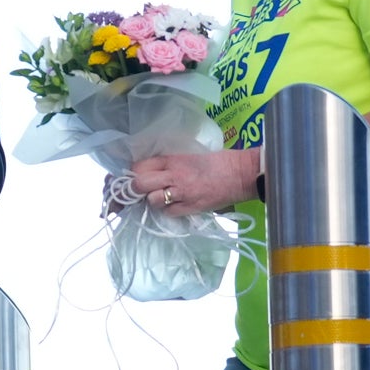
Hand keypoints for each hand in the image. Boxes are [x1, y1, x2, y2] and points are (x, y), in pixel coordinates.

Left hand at [123, 148, 259, 217]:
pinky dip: (167, 210)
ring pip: (152, 200)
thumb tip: (146, 173)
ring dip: (152, 200)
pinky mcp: (191, 208)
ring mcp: (181, 193)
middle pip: (138, 184)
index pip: (139, 167)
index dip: (130, 175)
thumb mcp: (187, 156)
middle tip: (135, 193)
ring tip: (159, 198)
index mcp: (171, 160)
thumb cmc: (217, 162)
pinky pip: (168, 212)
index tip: (129, 179)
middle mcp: (173, 175)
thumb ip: (167, 164)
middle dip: (132, 190)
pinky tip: (173, 205)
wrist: (241, 173)